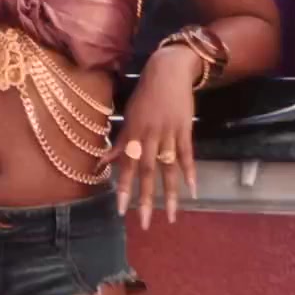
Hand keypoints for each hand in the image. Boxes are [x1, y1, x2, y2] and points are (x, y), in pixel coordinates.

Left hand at [102, 47, 198, 229]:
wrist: (167, 71)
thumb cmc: (145, 95)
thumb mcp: (129, 116)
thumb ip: (119, 142)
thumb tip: (102, 162)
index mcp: (133, 134)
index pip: (125, 166)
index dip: (123, 188)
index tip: (120, 210)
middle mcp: (148, 136)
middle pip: (146, 172)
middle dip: (145, 199)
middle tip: (145, 223)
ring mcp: (168, 133)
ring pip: (168, 168)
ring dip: (168, 193)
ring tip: (170, 215)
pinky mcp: (184, 129)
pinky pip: (187, 154)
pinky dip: (190, 172)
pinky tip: (192, 190)